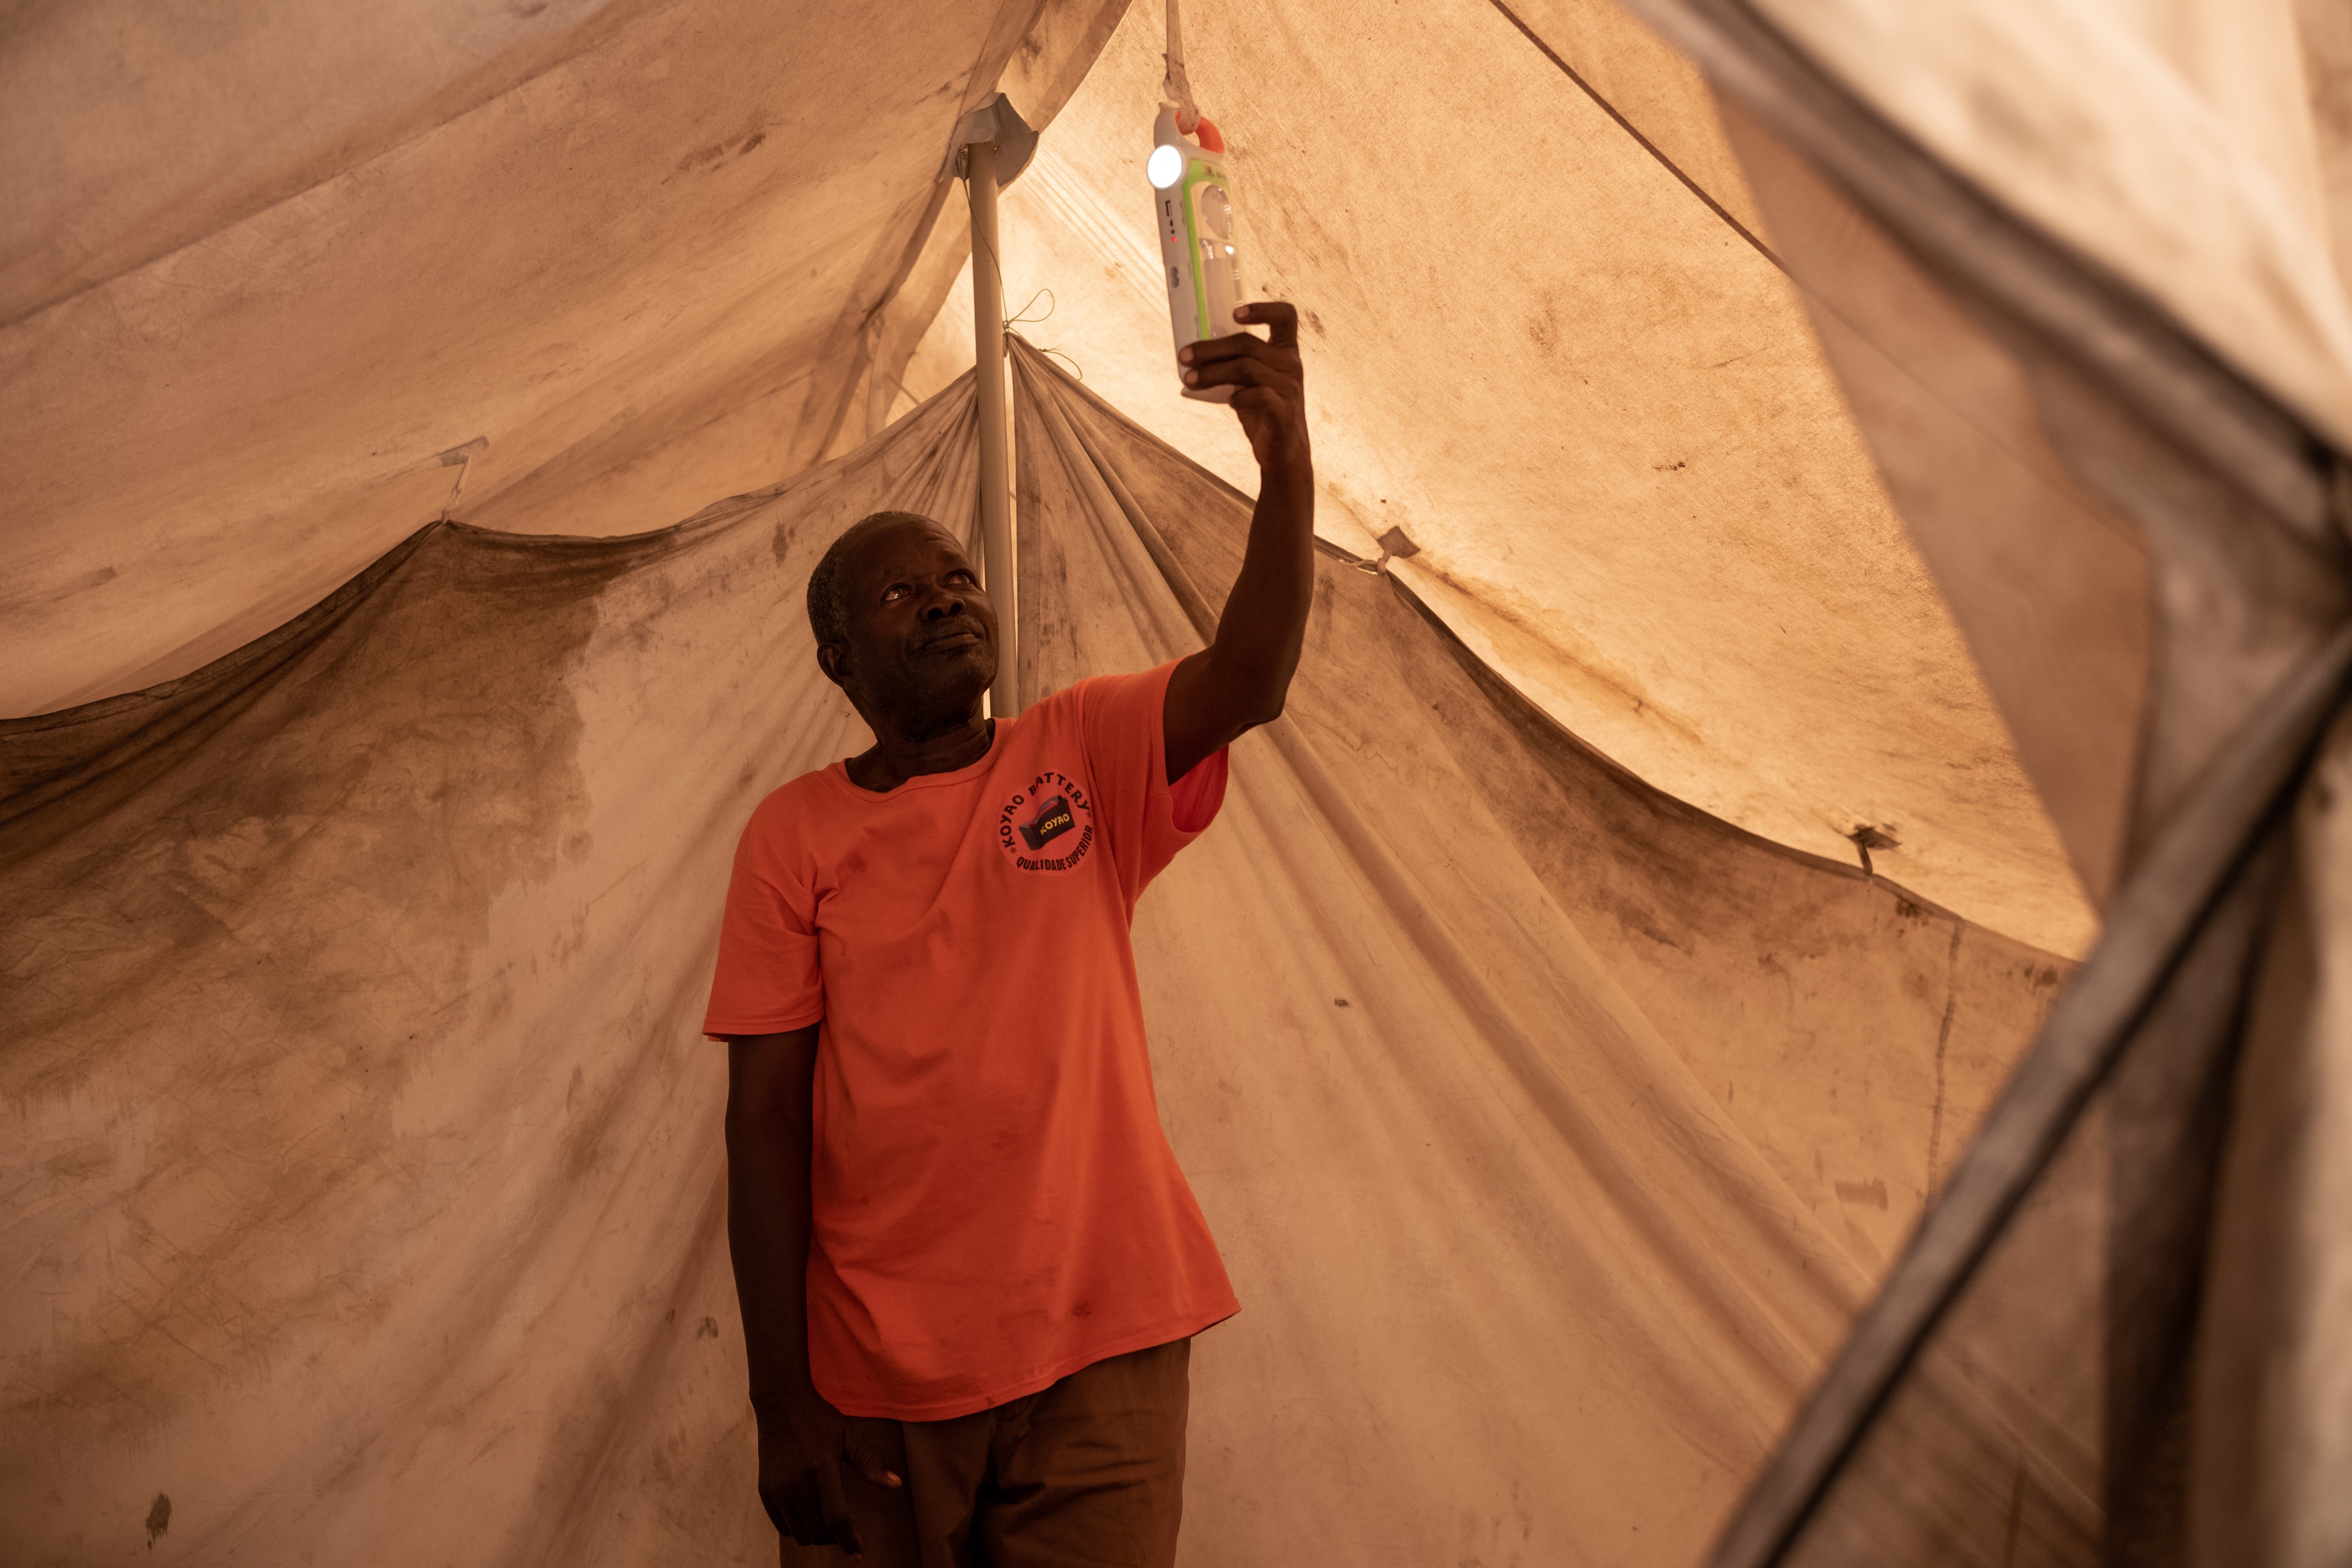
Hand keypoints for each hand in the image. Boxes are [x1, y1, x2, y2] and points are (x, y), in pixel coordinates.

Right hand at [753, 1388, 902, 1558]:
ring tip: (826, 1518)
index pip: (836, 1518)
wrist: (781, 1404)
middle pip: (818, 1532)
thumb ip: (870, 1464)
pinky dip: (797, 1527)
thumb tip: (896, 1485)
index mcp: (821, 1470)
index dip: (849, 1540)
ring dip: (816, 1534)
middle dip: (834, 1537)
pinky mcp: (765, 1492)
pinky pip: (783, 1526)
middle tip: (844, 1526)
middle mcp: (796, 1484)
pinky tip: (808, 1512)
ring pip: (800, 1534)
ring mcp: (777, 1490)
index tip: (858, 1553)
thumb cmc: (819, 1419)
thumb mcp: (848, 1437)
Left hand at [1180, 301, 1308, 477]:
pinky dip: (1238, 396)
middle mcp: (1291, 365)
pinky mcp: (1284, 413)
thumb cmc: (1263, 410)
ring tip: (1190, 379)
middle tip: (1184, 356)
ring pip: (1246, 368)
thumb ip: (1233, 363)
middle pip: (1248, 344)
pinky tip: (1228, 401)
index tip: (1234, 313)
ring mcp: (1290, 389)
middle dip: (1211, 349)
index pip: (1285, 317)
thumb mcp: (1251, 381)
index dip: (1262, 309)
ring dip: (1212, 372)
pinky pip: (1258, 396)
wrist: (1284, 451)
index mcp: (1285, 351)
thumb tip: (1190, 353)